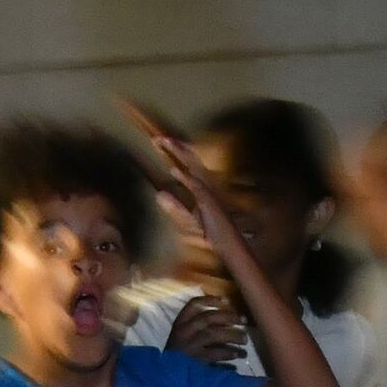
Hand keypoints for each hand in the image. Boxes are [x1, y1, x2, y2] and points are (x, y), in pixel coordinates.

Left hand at [120, 96, 247, 275]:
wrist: (229, 247)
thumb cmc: (211, 234)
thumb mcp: (188, 220)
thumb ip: (174, 208)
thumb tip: (159, 194)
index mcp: (201, 188)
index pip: (186, 166)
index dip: (175, 152)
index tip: (159, 141)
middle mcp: (206, 186)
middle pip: (190, 161)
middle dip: (175, 148)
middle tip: (157, 139)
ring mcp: (209, 193)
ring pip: (193, 168)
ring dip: (180, 155)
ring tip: (165, 142)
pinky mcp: (210, 203)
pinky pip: (197, 188)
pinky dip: (187, 179)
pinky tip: (175, 172)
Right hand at [161, 288, 249, 366]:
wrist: (167, 377)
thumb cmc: (178, 355)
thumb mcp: (184, 337)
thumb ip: (200, 327)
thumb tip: (228, 320)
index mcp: (180, 324)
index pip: (193, 305)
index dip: (210, 300)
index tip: (226, 300)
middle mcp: (183, 333)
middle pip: (208, 318)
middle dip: (228, 317)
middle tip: (244, 320)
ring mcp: (188, 347)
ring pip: (213, 334)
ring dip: (232, 335)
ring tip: (244, 341)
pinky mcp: (195, 362)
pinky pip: (215, 354)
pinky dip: (229, 353)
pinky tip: (238, 354)